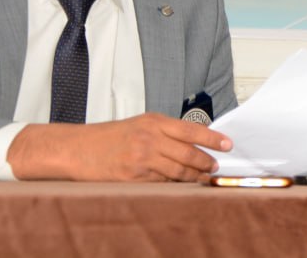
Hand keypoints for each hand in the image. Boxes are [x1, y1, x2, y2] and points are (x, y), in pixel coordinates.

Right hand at [7, 112, 232, 181]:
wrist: (78, 149)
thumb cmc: (111, 136)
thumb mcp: (141, 124)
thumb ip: (167, 131)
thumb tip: (196, 142)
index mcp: (154, 122)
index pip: (192, 130)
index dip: (213, 139)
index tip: (228, 144)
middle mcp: (150, 139)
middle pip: (189, 154)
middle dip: (206, 162)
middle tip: (216, 167)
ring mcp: (142, 160)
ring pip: (178, 171)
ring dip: (195, 176)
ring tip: (204, 178)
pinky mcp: (133, 178)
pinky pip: (161, 183)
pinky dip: (174, 184)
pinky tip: (181, 185)